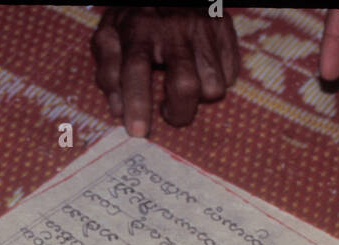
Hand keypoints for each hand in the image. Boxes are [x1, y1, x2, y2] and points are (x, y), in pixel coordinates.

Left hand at [91, 6, 238, 137]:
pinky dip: (216, 81)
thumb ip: (108, 71)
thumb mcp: (109, 35)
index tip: (138, 132)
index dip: (137, 104)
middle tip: (167, 112)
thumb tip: (118, 109)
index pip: (136, 70)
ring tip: (184, 85)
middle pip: (186, 85)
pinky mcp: (224, 26)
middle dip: (178, 113)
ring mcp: (204, 26)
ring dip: (199, 98)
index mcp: (139, 30)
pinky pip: (230, 74)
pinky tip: (200, 70)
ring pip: (215, 86)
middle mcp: (174, 27)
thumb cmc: (135, 19)